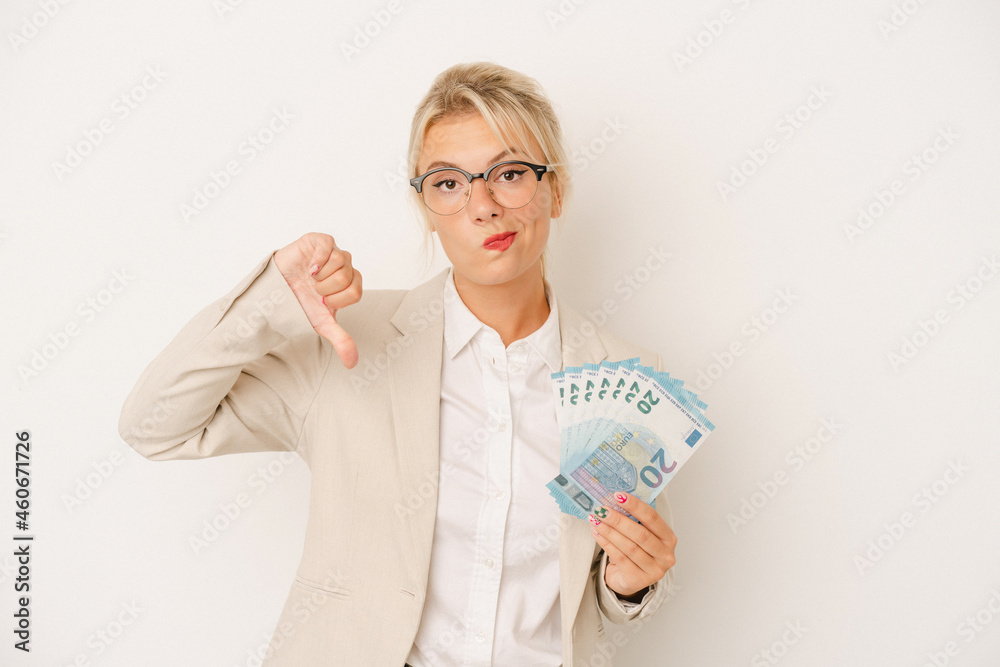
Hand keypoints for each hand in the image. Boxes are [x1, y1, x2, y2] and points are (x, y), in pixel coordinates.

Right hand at [273, 232, 361, 368]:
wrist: (275, 291)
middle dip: (326, 289)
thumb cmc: (300, 304)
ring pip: (341, 260)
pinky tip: (309, 268)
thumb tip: (353, 363)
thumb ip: (341, 340)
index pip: (356, 292)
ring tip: (309, 279)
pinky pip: (328, 244)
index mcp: (350, 284)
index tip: (322, 302)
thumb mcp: (321, 324)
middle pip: (348, 276)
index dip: (337, 300)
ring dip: (321, 276)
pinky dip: (319, 259)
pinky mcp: (318, 241)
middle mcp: (344, 267)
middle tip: (313, 290)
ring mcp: (332, 252)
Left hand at [588, 491, 676, 598]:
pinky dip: (606, 544)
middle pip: (640, 534)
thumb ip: (634, 519)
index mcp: (669, 538)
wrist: (630, 579)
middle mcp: (665, 555)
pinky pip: (620, 558)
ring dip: (609, 531)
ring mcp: (654, 570)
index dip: (635, 506)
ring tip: (595, 520)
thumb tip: (614, 500)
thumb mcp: (641, 534)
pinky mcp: (638, 580)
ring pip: (629, 547)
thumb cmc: (637, 551)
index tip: (618, 496)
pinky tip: (597, 533)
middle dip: (619, 520)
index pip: (653, 518)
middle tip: (602, 509)